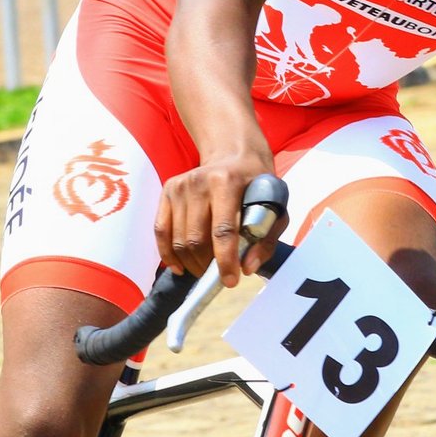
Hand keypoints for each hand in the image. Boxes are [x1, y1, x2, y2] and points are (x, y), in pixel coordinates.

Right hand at [155, 155, 284, 287]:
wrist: (233, 154)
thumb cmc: (256, 184)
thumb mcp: (274, 206)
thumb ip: (265, 239)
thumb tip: (247, 267)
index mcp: (228, 182)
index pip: (223, 230)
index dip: (226, 260)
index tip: (231, 281)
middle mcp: (199, 182)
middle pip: (196, 239)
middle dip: (207, 265)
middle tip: (219, 274)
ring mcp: (180, 186)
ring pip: (178, 240)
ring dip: (192, 263)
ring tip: (206, 267)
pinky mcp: (167, 191)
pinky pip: (161, 231)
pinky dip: (168, 254)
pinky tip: (180, 266)